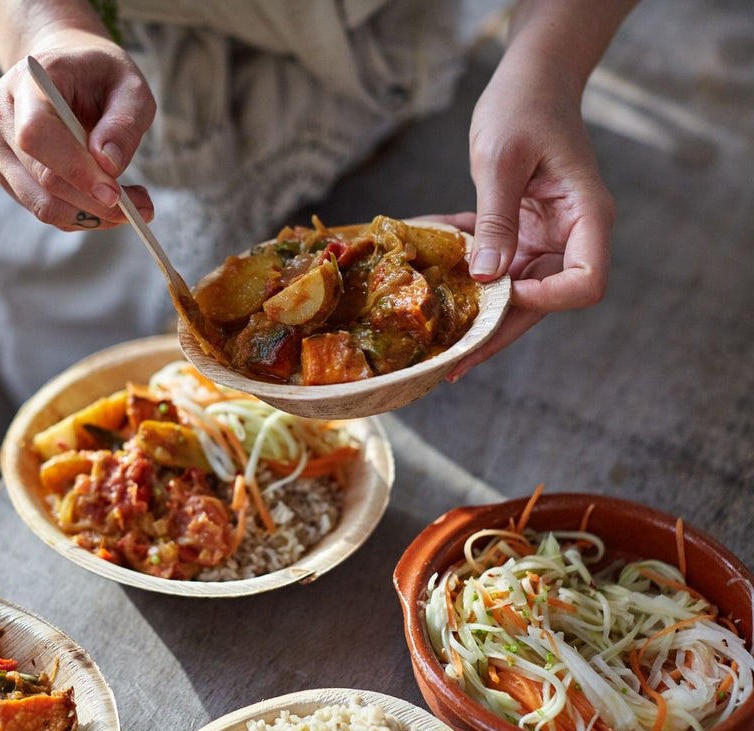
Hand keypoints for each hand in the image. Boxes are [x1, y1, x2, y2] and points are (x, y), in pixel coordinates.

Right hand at [0, 27, 156, 229]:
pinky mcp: (7, 173)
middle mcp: (3, 114)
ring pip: (41, 203)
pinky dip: (80, 215)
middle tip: (143, 208)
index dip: (74, 169)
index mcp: (30, 80)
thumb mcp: (130, 86)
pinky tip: (107, 200)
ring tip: (132, 205)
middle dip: (94, 202)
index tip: (114, 194)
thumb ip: (124, 122)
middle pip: (42, 177)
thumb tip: (108, 165)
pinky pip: (43, 207)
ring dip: (91, 215)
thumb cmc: (100, 75)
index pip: (37, 134)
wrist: (64, 69)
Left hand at [445, 51, 615, 380]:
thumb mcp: (501, 162)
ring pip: (514, 291)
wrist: (529, 81)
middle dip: (496, 330)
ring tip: (434, 338)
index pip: (583, 283)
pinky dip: (463, 267)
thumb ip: (494, 220)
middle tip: (452, 365)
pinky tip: (428, 274)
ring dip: (474, 306)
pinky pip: (494, 263)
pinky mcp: (521, 231)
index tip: (499, 293)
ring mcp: (546, 237)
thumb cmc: (523, 107)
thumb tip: (487, 277)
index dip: (544, 300)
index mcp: (585, 218)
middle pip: (543, 300)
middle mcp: (571, 235)